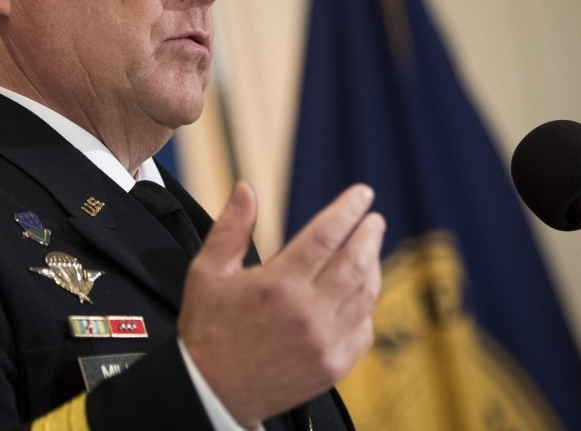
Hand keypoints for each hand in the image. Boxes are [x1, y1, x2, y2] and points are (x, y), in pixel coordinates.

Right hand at [177, 182, 384, 426]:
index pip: (326, 235)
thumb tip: (246, 189)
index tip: (361, 194)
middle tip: (373, 219)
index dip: (348, 209)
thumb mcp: (207, 272)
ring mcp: (325, 342)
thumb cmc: (208, 330)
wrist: (213, 391)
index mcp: (277, 285)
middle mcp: (307, 313)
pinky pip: (364, 328)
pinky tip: (360, 293)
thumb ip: (231, 227)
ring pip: (366, 293)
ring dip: (372, 265)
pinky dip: (366, 305)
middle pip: (356, 261)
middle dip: (369, 234)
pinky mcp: (333, 366)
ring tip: (369, 249)